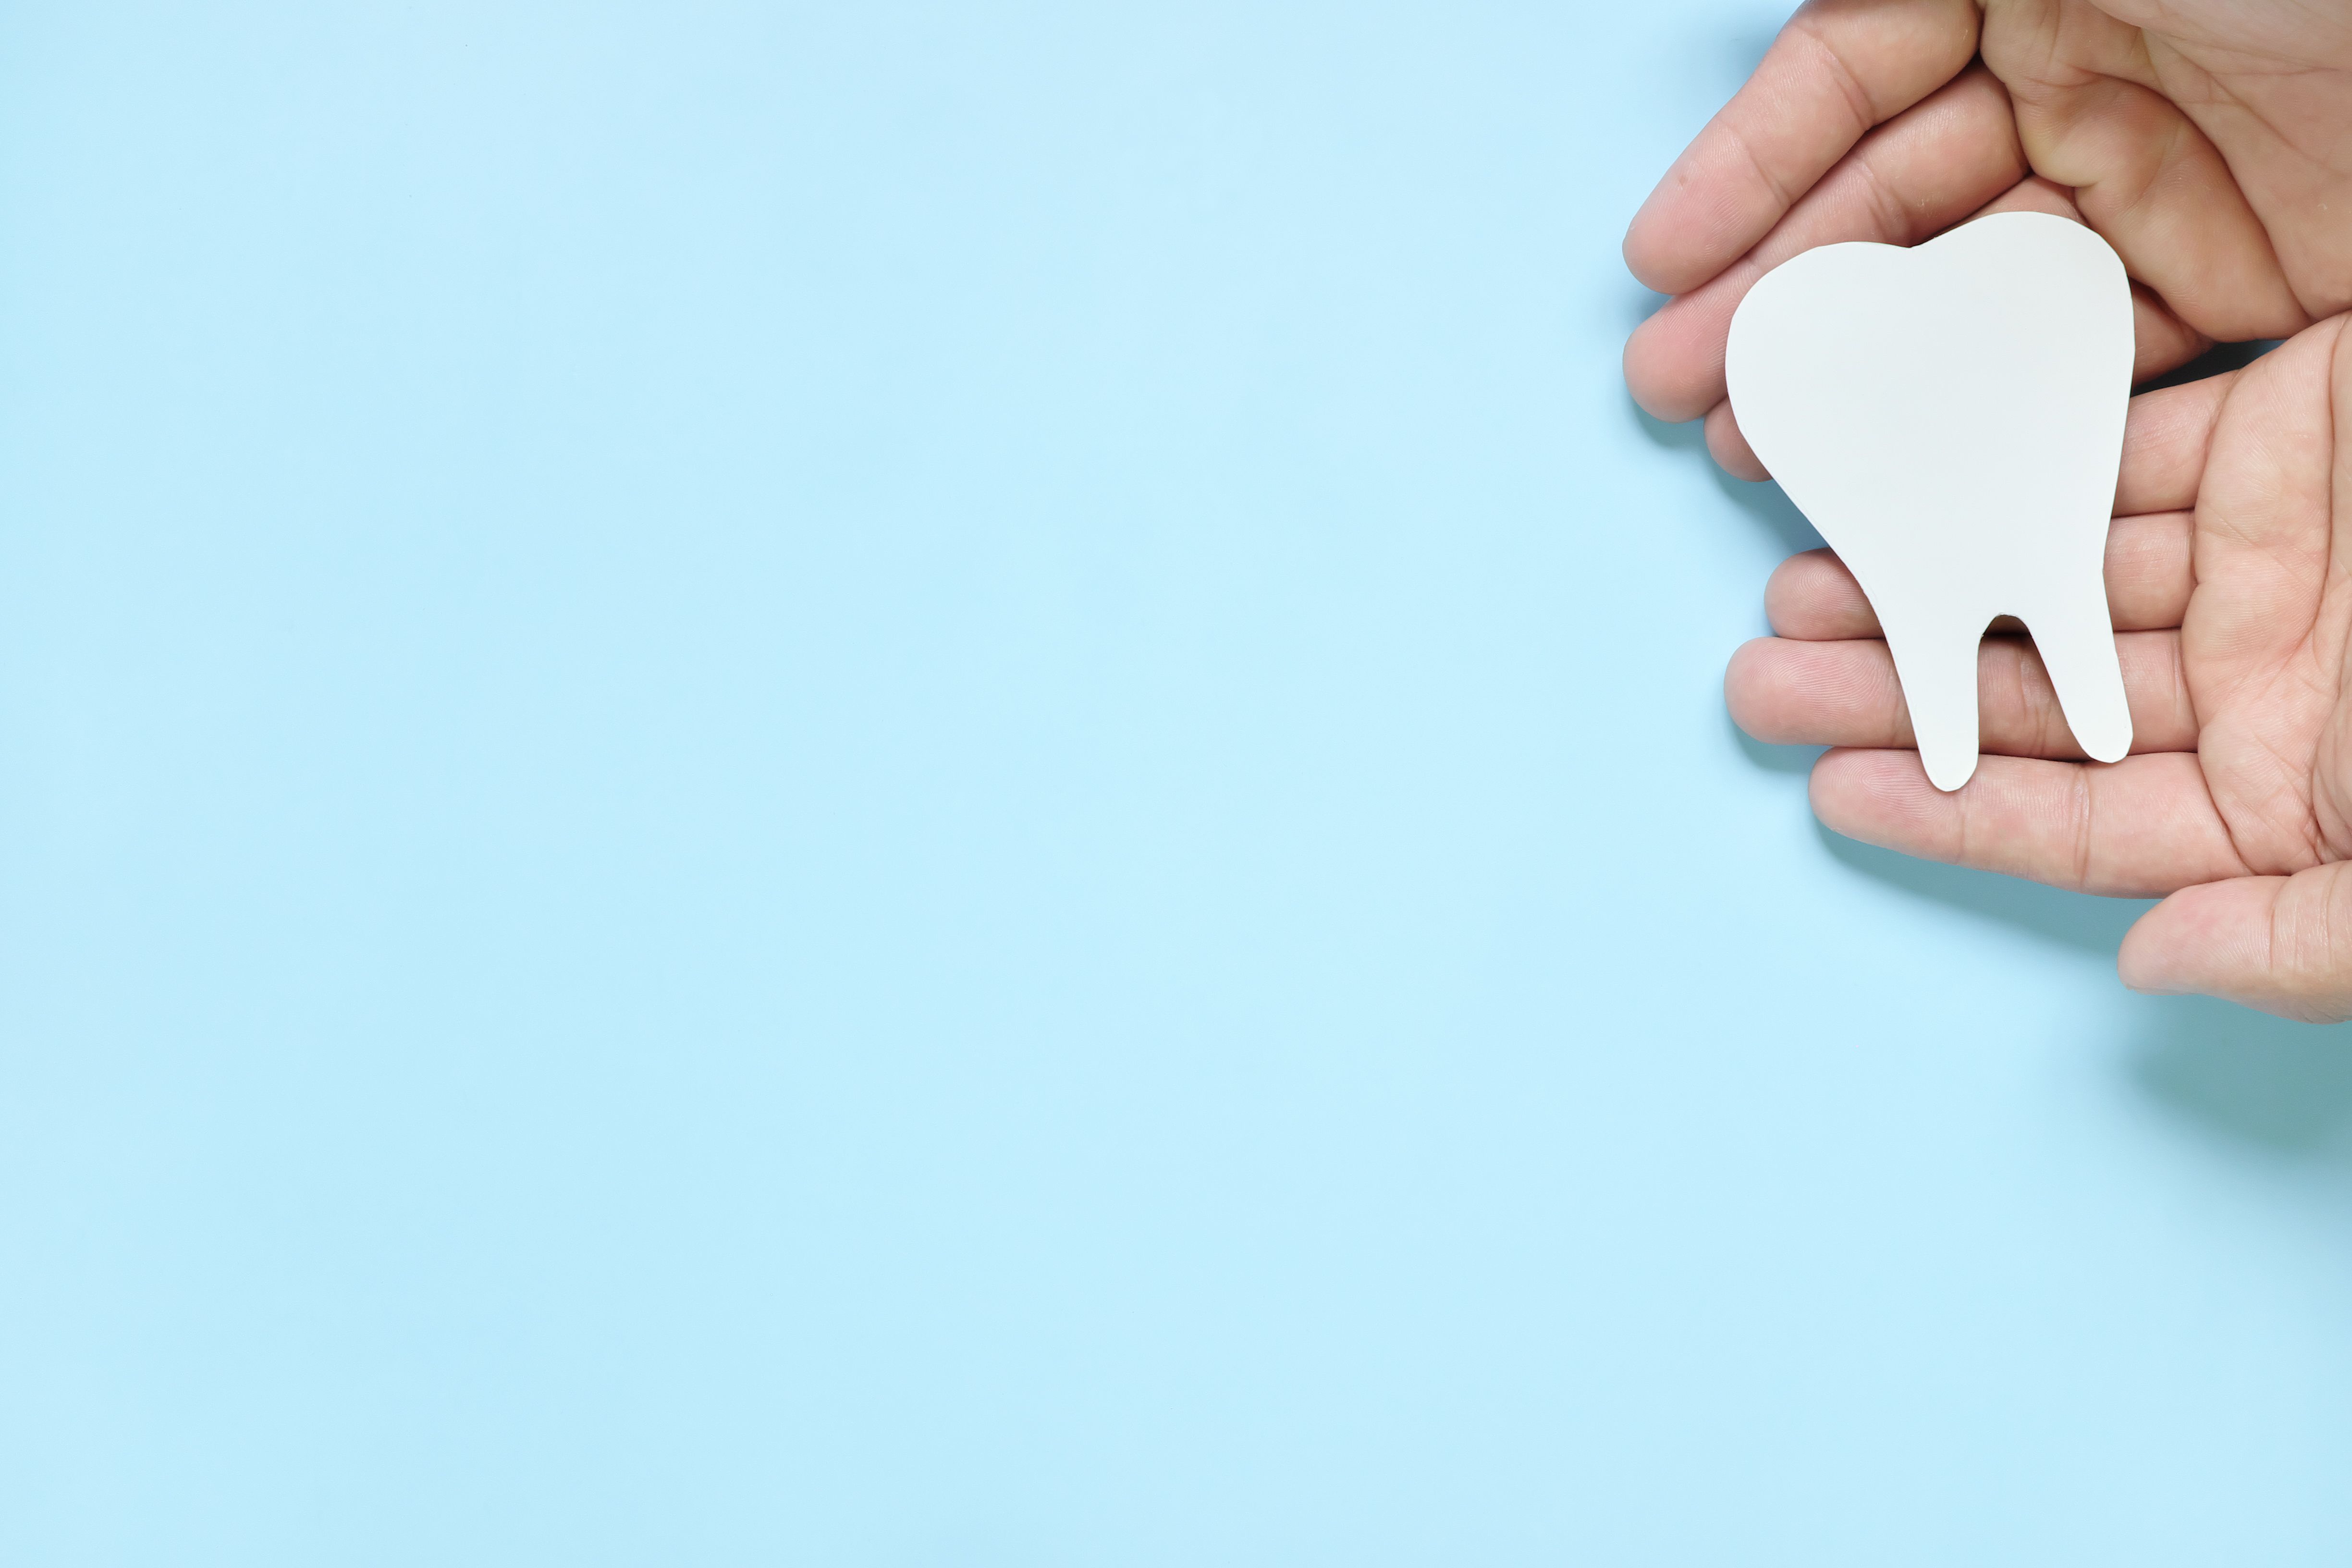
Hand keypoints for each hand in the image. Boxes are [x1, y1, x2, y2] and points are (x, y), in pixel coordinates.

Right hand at [1623, 0, 2351, 478]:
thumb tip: (1807, 9)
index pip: (1856, 68)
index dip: (1748, 165)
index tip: (1658, 265)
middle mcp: (2095, 62)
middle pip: (1896, 196)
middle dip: (1782, 293)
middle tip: (1680, 385)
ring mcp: (2172, 175)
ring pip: (1977, 290)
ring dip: (1868, 370)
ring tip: (1761, 446)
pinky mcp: (2252, 274)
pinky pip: (2100, 352)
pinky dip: (2004, 410)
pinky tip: (1920, 459)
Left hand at [1727, 319, 2351, 1019]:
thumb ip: (2315, 943)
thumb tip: (2148, 970)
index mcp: (2297, 808)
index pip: (2086, 826)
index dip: (1952, 814)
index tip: (1824, 797)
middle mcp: (2268, 692)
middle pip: (2040, 697)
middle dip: (1900, 686)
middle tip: (1756, 681)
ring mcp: (2278, 567)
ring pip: (2059, 573)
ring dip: (1936, 573)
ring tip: (1799, 577)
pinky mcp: (2298, 443)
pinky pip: (2136, 450)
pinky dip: (2031, 455)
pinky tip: (1928, 464)